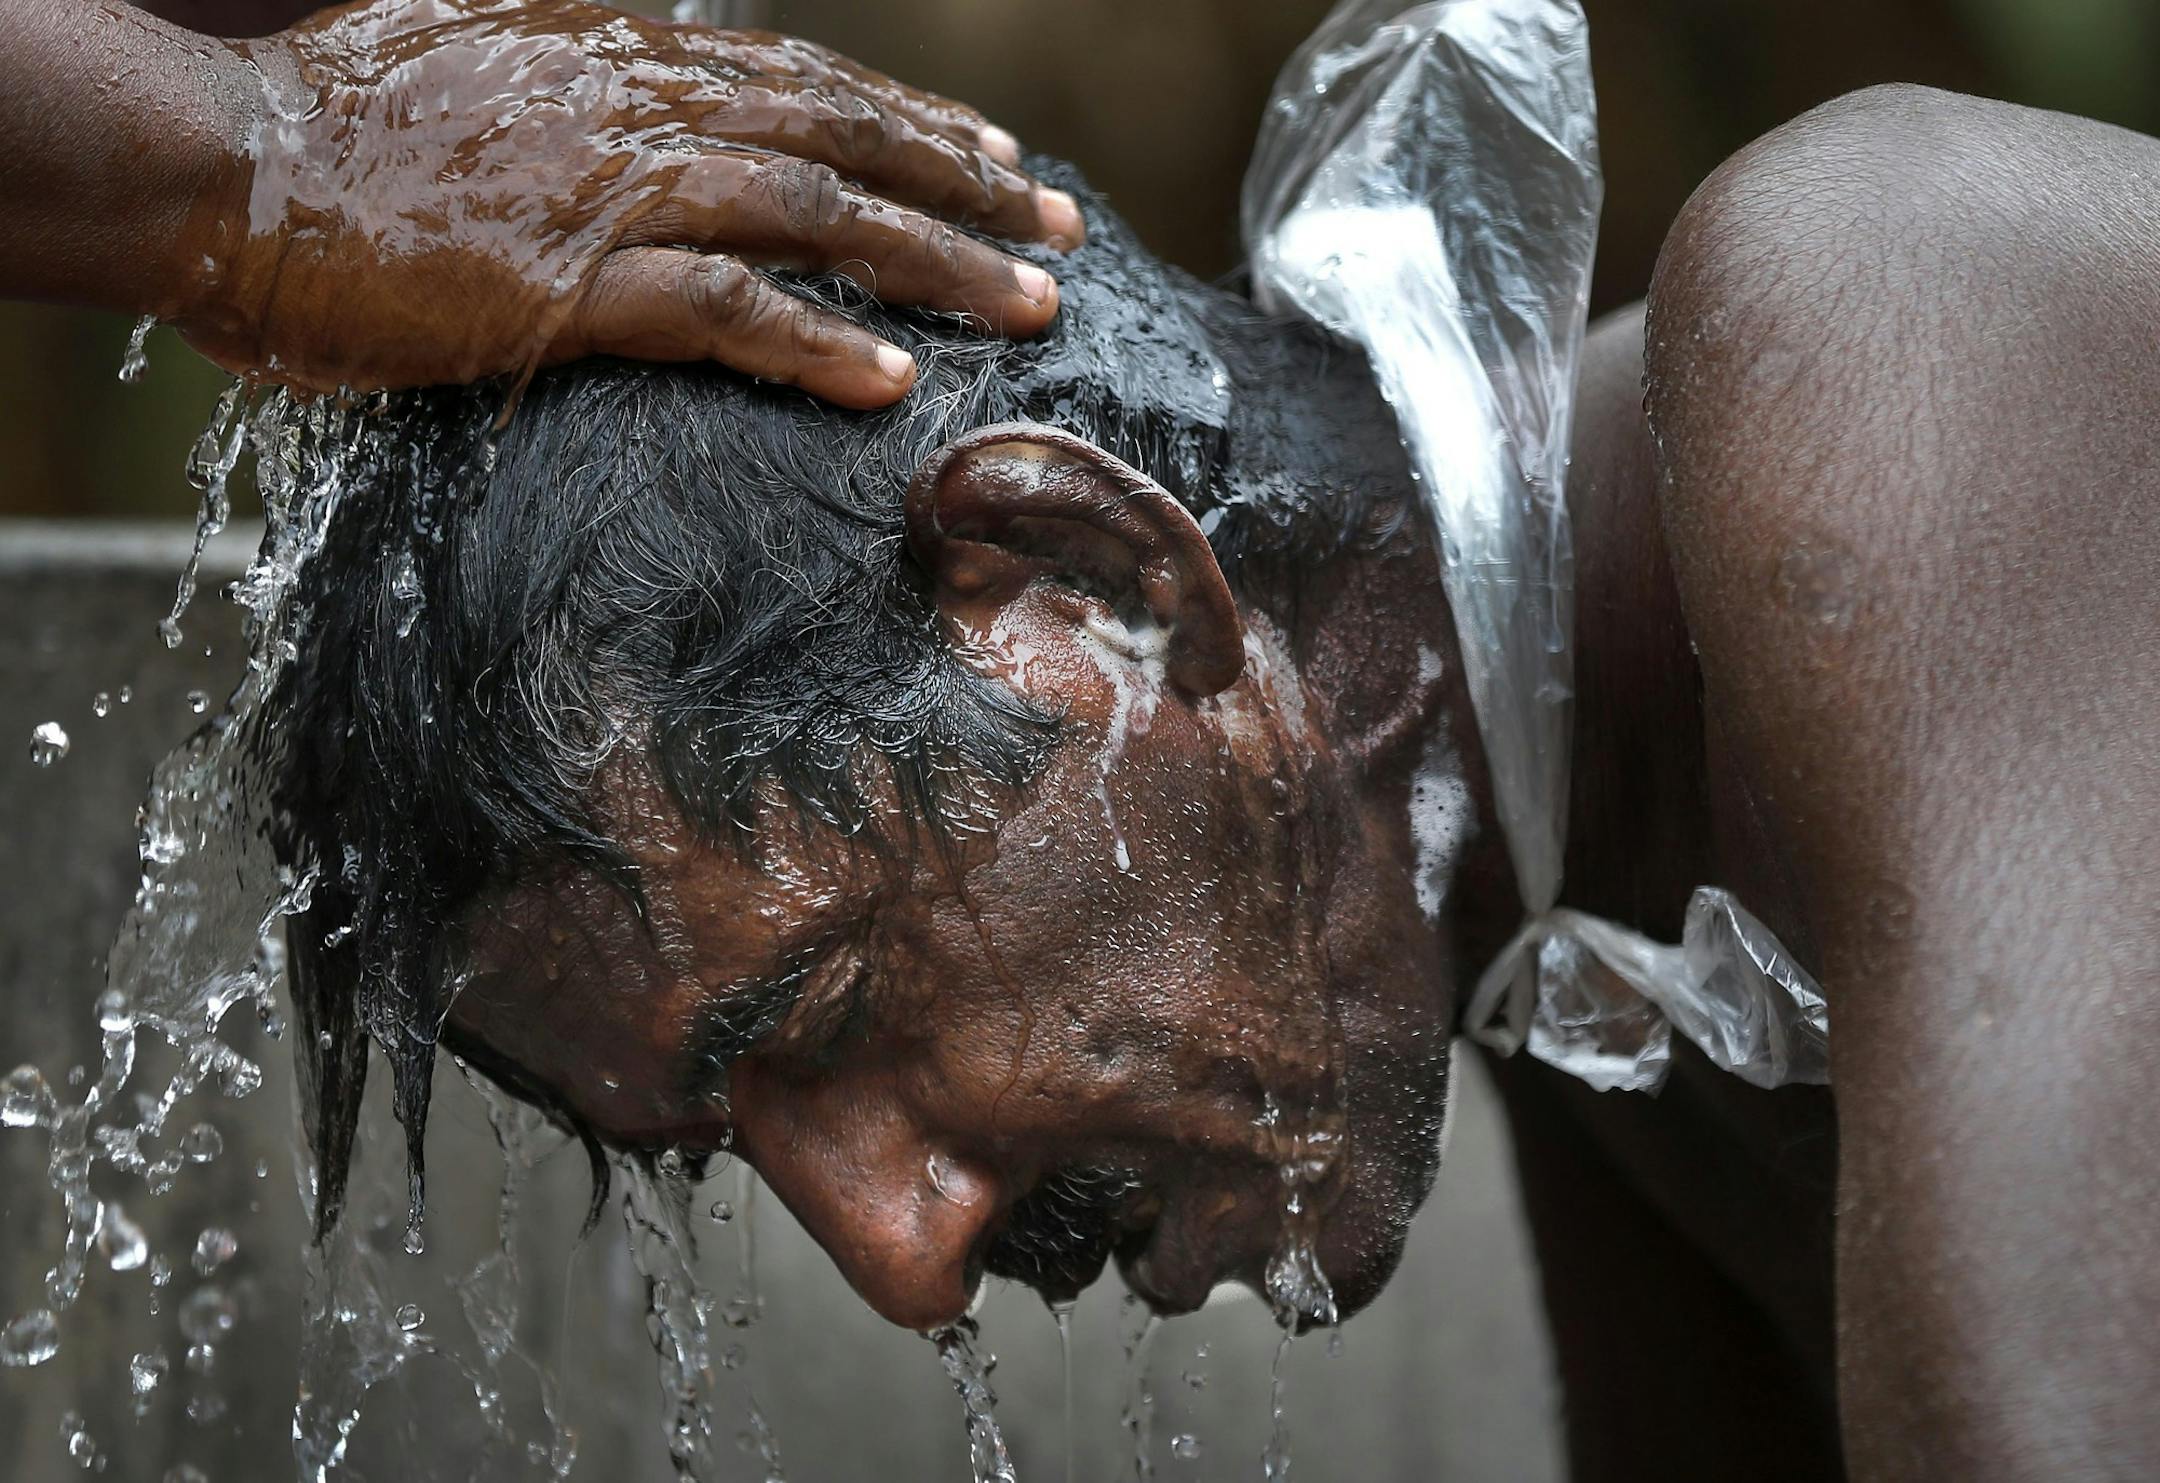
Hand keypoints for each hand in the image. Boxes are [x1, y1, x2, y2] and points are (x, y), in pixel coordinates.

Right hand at [170, 0, 1082, 402]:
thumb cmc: (335, 127)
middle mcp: (638, 105)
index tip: (997, 161)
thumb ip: (580, 82)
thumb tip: (644, 93)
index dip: (913, 122)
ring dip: (932, 260)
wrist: (222, 163)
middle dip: (967, 188)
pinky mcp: (569, 280)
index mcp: (622, 55)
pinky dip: (814, 340)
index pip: (806, 81)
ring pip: (814, 213)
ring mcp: (610, 188)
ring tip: (1030, 307)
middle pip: (842, 136)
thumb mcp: (480, 66)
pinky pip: (724, 309)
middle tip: (1062, 233)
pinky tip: (891, 378)